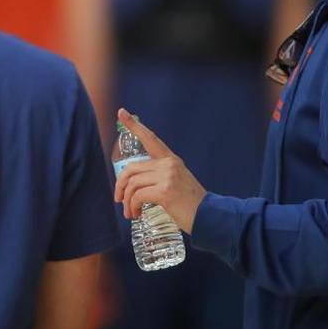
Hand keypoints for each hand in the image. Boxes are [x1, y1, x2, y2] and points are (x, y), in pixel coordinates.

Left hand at [113, 108, 206, 233]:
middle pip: (131, 168)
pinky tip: (137, 213)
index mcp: (171, 159)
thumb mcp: (176, 180)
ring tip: (130, 212)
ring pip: (132, 184)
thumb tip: (133, 182)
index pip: (150, 138)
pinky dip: (133, 206)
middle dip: (120, 185)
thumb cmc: (190, 202)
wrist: (209, 216)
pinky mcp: (165, 191)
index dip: (134, 125)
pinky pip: (137, 196)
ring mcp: (167, 177)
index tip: (121, 112)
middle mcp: (168, 164)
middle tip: (119, 199)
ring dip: (127, 201)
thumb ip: (159, 175)